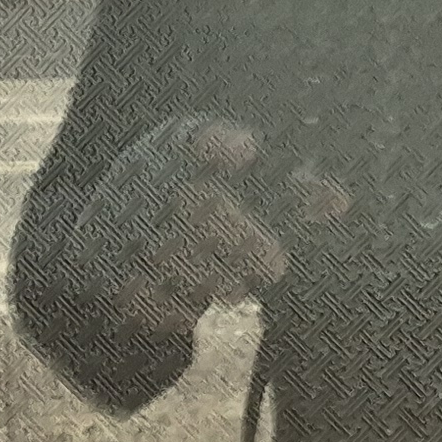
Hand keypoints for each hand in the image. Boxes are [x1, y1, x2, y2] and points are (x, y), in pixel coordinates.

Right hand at [51, 116, 335, 335]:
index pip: (192, 135)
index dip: (217, 140)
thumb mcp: (233, 186)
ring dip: (213, 277)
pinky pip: (141, 293)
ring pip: (169, 253)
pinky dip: (175, 306)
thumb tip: (341, 201)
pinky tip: (195, 305)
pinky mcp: (101, 271)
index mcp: (171, 147)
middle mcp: (138, 179)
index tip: (250, 148)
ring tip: (238, 289)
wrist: (106, 243)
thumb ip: (290, 192)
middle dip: (240, 236)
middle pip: (192, 202)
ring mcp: (114, 225)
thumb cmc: (194, 208)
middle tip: (277, 265)